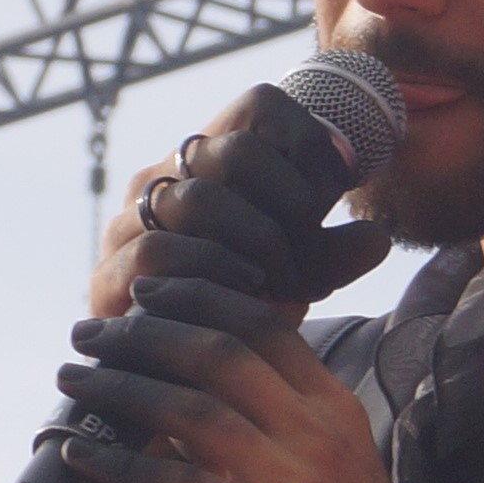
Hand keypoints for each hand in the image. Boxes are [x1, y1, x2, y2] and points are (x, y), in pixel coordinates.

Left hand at [53, 277, 418, 482]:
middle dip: (145, 333)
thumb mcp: (331, 468)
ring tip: (72, 379)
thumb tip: (187, 397)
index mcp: (334, 408)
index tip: (148, 294)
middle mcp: (317, 432)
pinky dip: (120, 465)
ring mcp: (293, 480)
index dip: (199, 299)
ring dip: (119, 387)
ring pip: (191, 410)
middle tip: (91, 331)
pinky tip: (79, 455)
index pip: (264, 326)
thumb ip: (275, 426)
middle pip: (220, 355)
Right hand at [88, 84, 392, 323]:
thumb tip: (376, 239)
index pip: (263, 106)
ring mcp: (127, 223)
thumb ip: (334, 254)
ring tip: (280, 283)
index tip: (326, 206)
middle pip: (236, 152)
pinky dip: (212, 272)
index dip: (310, 150)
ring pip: (199, 199)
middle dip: (289, 208)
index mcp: (207, 158)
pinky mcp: (107, 275)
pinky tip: (242, 294)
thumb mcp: (299, 274)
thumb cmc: (238, 309)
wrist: (174, 377)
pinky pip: (158, 251)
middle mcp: (162, 177)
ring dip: (257, 244)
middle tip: (308, 259)